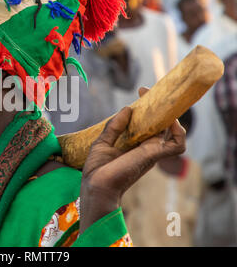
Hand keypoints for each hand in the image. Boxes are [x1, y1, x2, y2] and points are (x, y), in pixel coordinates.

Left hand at [79, 88, 185, 233]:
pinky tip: (169, 120)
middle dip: (159, 105)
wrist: (96, 186)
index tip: (141, 90)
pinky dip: (179, 132)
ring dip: (171, 115)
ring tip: (161, 103)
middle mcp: (146, 147)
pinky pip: (178, 145)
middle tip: (146, 90)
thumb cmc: (97, 169)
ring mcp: (151, 151)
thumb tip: (126, 108)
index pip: (148, 121)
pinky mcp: (154, 156)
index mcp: (135, 143)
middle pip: (162, 123)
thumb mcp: (103, 142)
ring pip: (174, 132)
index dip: (148, 105)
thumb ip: (115, 126)